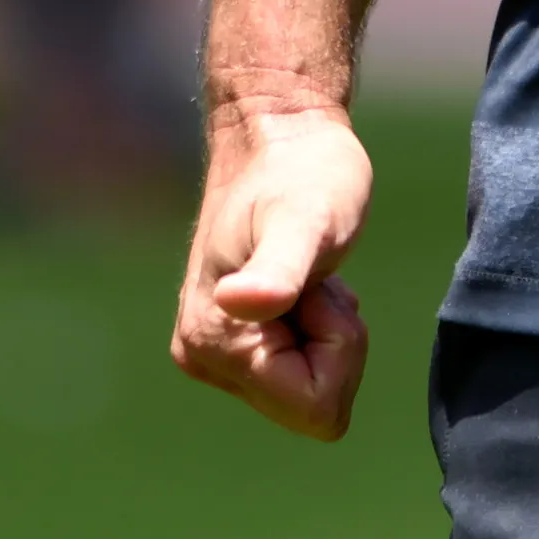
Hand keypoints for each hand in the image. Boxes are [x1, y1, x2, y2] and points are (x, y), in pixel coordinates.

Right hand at [169, 98, 375, 440]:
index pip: (314, 406)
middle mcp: (202, 357)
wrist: (279, 132)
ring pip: (309, 387)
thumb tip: (239, 302)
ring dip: (324, 330)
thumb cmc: (303, 171)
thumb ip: (280, 270)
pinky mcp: (234, 337)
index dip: (335, 346)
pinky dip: (316, 325)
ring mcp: (215, 351)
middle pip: (311, 403)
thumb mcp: (308, 219)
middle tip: (314, 277)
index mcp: (214, 340)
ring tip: (307, 274)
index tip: (315, 286)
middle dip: (330, 341)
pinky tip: (302, 282)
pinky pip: (303, 367)